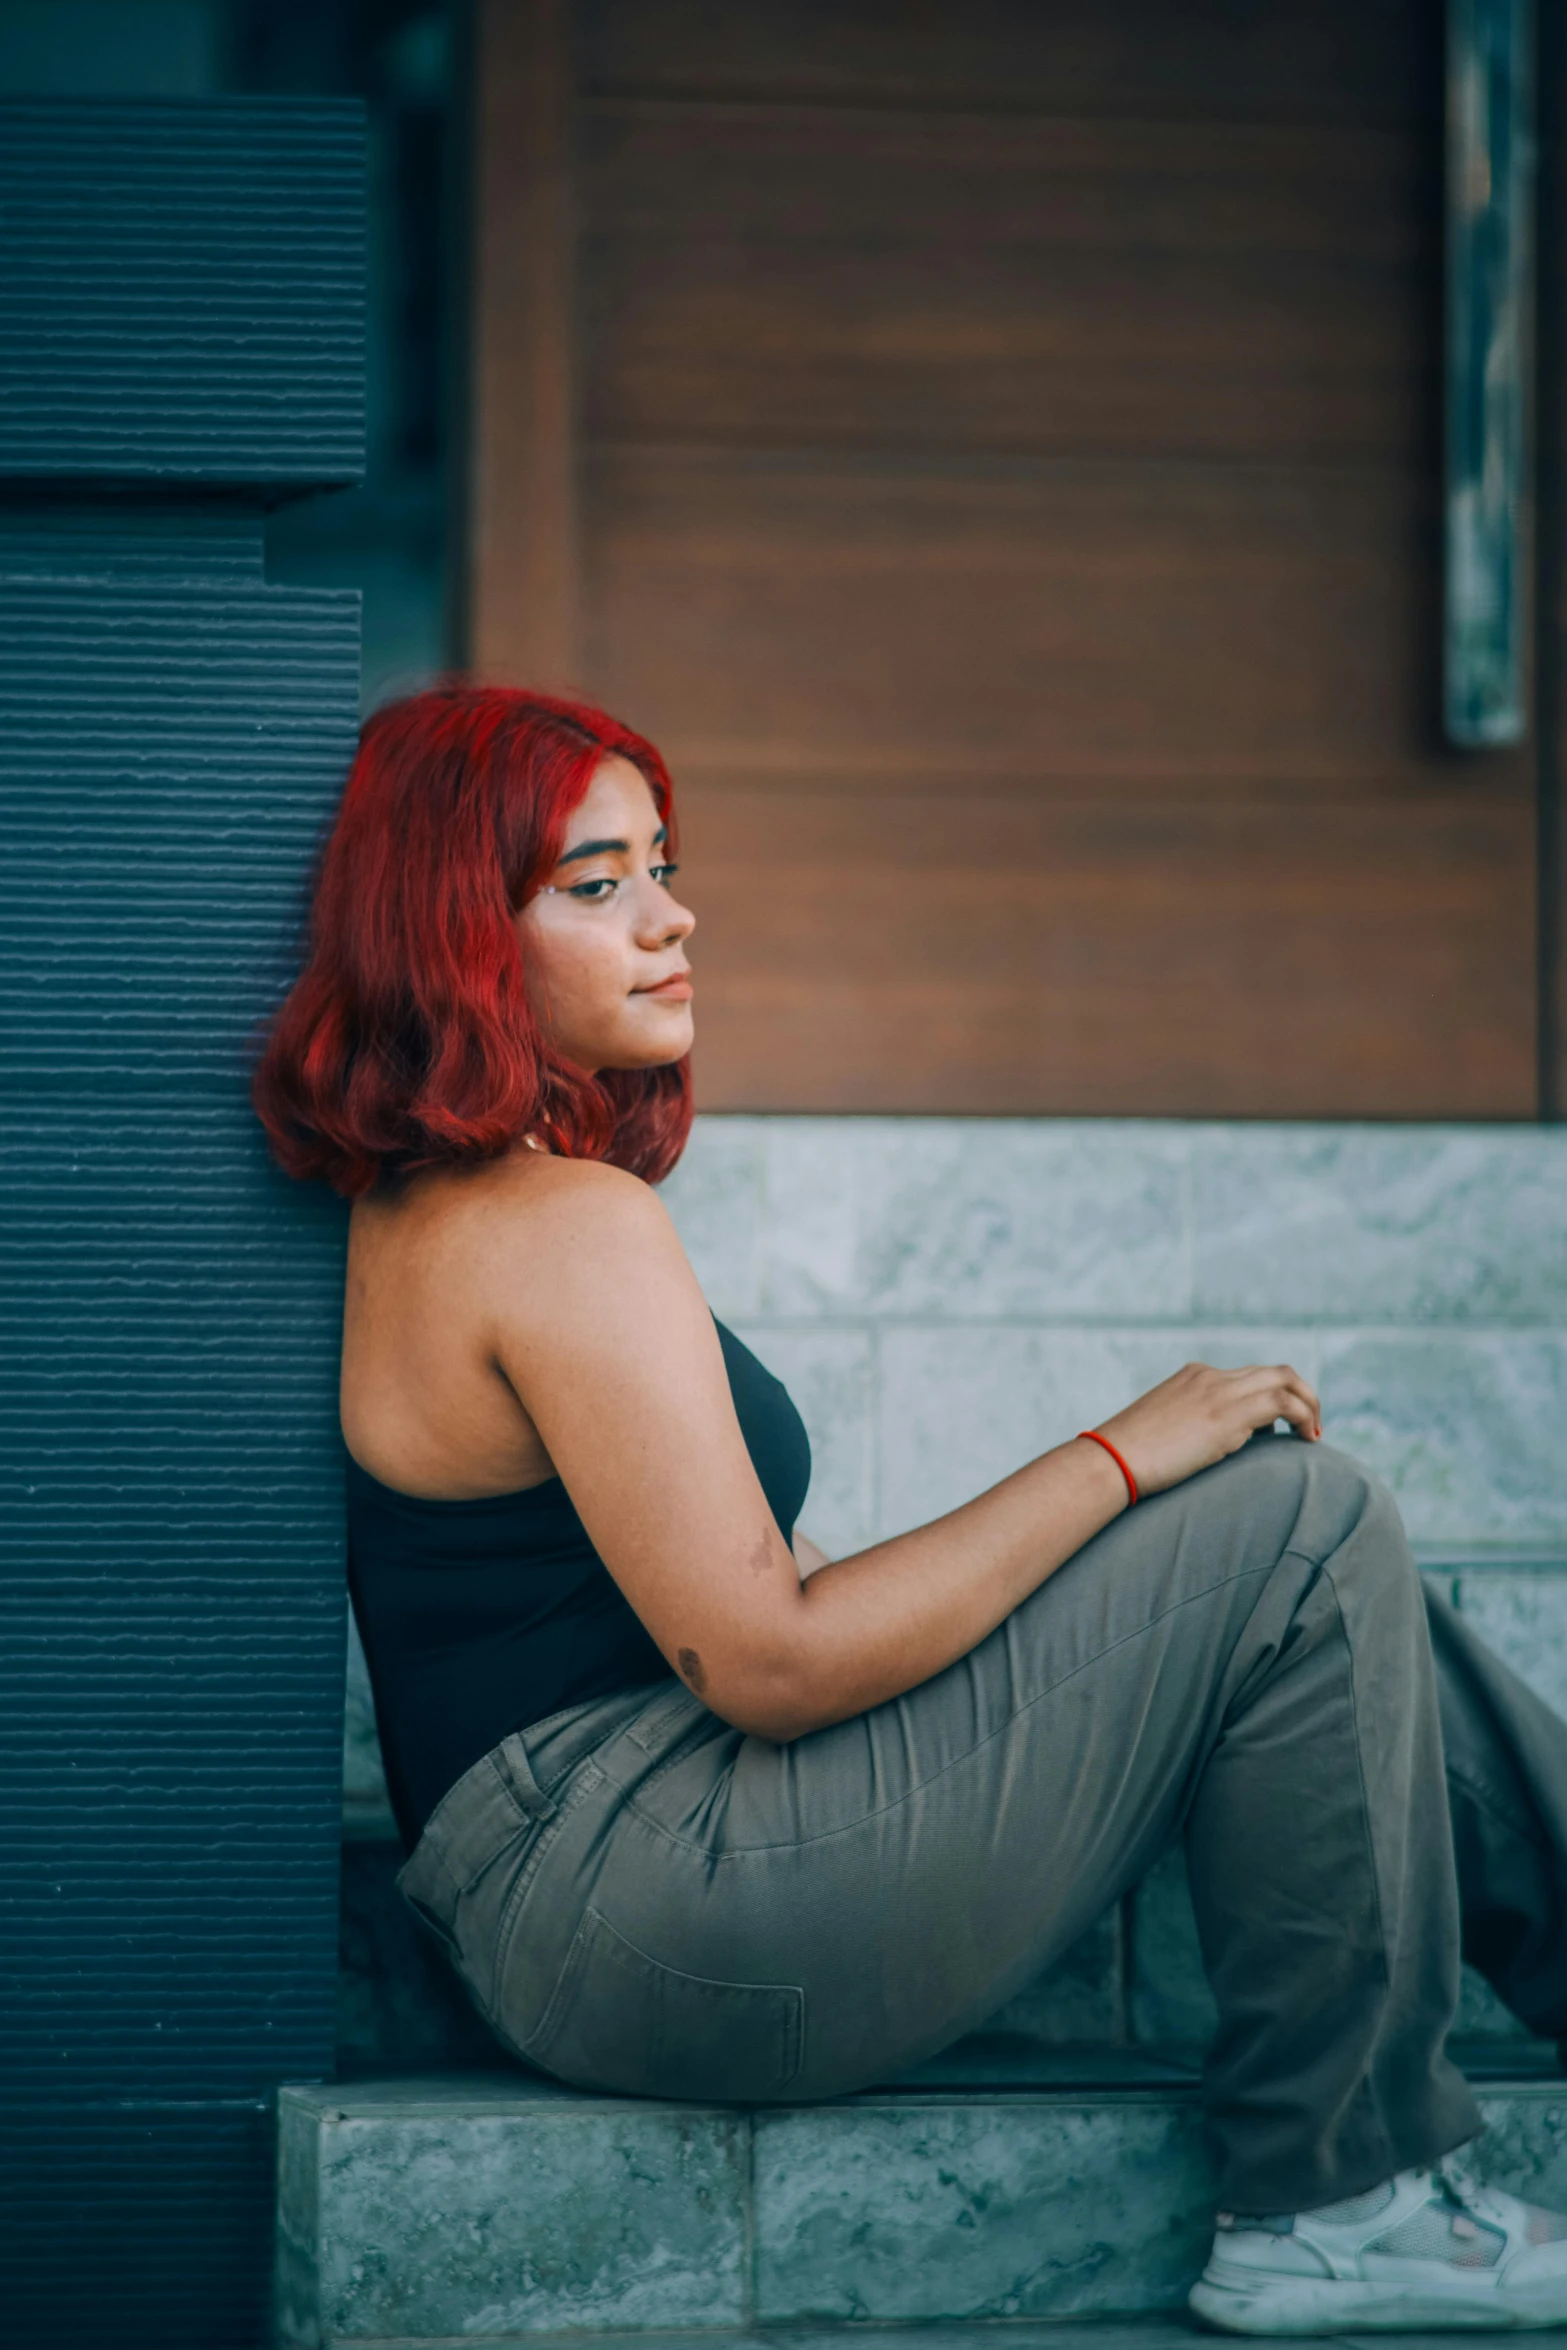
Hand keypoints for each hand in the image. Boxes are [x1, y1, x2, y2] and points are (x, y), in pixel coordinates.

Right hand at [1092, 1361, 1321, 1499]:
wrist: (1110, 1461)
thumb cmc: (1126, 1459)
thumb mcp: (1160, 1434)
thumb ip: (1186, 1432)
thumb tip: (1203, 1452)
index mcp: (1192, 1377)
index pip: (1246, 1377)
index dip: (1271, 1399)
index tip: (1280, 1428)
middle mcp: (1209, 1376)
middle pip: (1272, 1371)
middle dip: (1300, 1395)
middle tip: (1310, 1426)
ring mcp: (1219, 1391)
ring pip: (1285, 1379)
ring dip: (1309, 1404)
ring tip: (1315, 1434)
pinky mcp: (1227, 1414)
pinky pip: (1283, 1403)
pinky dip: (1304, 1416)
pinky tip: (1308, 1440)